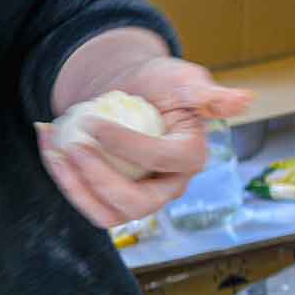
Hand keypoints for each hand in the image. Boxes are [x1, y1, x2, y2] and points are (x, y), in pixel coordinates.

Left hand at [39, 55, 251, 227]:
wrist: (131, 94)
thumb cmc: (160, 85)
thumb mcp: (184, 80)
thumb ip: (210, 93)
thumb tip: (245, 98)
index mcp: (191, 158)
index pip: (164, 160)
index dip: (128, 146)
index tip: (94, 122)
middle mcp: (170, 186)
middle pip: (138, 203)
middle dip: (99, 178)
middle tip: (72, 146)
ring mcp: (141, 198)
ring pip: (109, 214)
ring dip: (75, 187)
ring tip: (54, 151)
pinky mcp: (114, 200)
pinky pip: (89, 204)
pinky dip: (65, 182)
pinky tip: (49, 148)